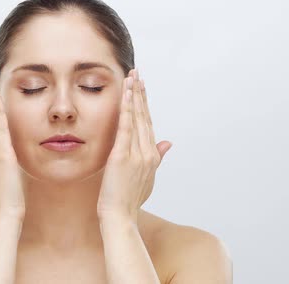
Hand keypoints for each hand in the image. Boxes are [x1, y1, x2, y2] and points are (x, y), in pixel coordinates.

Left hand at [97, 69, 171, 222]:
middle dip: (141, 93)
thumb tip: (168, 142)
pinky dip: (126, 108)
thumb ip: (157, 158)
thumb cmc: (129, 200)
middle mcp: (148, 152)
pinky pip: (125, 126)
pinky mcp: (123, 155)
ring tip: (132, 76)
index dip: (145, 104)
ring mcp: (137, 153)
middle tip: (138, 73)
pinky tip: (126, 93)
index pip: (148, 124)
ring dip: (134, 95)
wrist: (120, 216)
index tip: (142, 88)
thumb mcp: (147, 177)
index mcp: (152, 156)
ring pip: (137, 117)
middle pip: (144, 116)